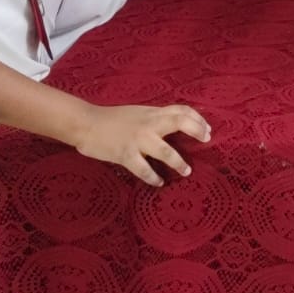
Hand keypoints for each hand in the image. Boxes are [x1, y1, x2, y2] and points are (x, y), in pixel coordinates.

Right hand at [75, 103, 210, 186]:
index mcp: (152, 113)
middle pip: (179, 122)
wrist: (86, 123)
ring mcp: (137, 139)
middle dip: (197, 130)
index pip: (180, 110)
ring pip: (165, 151)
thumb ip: (154, 119)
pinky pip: (144, 169)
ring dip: (179, 162)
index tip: (207, 128)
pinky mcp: (125, 154)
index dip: (197, 118)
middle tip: (206, 140)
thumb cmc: (111, 119)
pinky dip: (153, 177)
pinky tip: (159, 182)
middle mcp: (148, 124)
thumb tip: (172, 126)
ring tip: (187, 171)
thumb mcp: (137, 113)